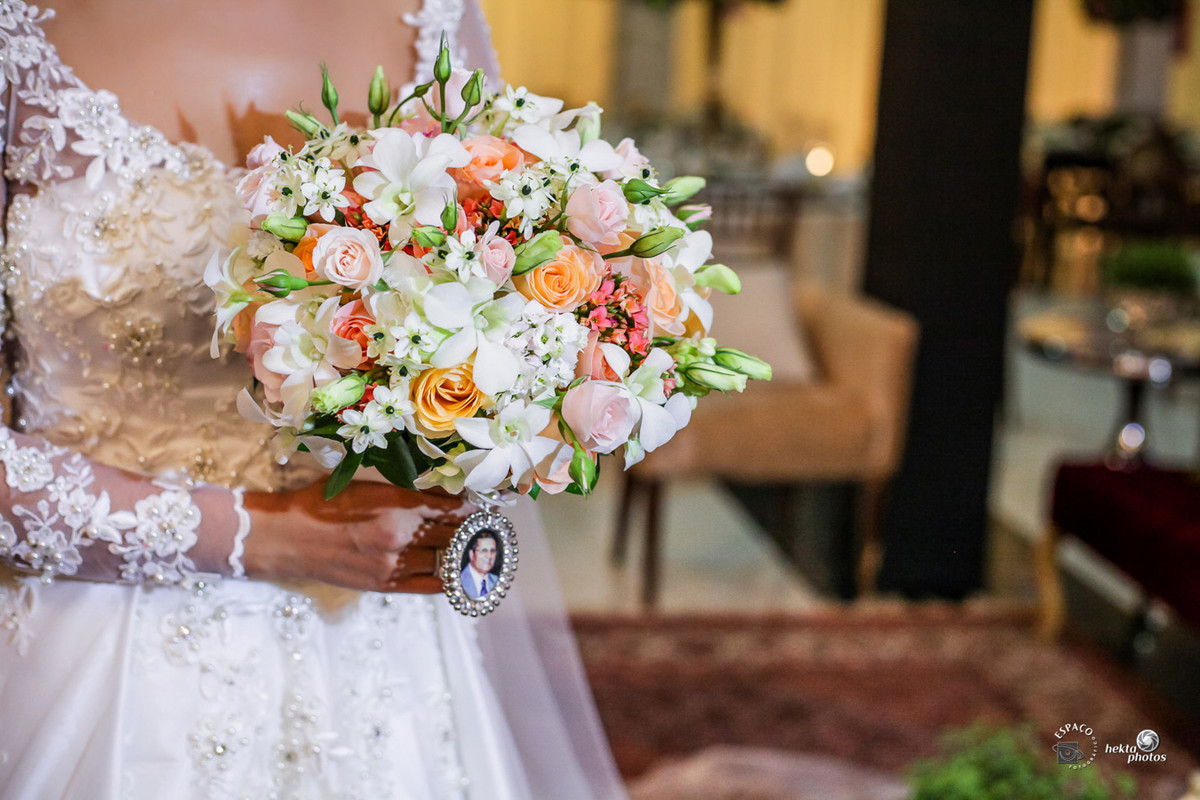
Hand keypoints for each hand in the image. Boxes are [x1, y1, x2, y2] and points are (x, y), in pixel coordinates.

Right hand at [241, 480, 472, 592]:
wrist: (288, 538)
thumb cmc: (325, 503)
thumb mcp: (368, 483)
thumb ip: (409, 489)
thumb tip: (448, 490)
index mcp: (397, 505)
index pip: (453, 508)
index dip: (474, 508)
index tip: (486, 505)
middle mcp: (401, 535)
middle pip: (456, 534)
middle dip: (477, 529)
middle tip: (492, 526)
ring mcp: (394, 564)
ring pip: (449, 560)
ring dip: (469, 554)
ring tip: (484, 547)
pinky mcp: (386, 585)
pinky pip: (433, 586)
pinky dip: (454, 580)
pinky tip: (466, 573)